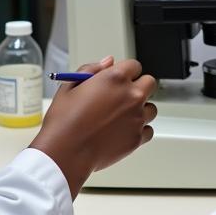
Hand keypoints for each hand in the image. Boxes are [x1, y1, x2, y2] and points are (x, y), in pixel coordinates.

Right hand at [31, 56, 156, 196]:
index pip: (134, 65)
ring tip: (122, 117)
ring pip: (151, 108)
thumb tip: (108, 62)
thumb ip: (91, 69)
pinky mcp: (137, 138)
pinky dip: (140, 130)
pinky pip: (148, 130)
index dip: (127, 71)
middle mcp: (131, 96)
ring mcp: (137, 117)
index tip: (121, 78)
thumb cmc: (64, 121)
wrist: (66, 152)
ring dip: (141, 109)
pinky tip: (124, 131)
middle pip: (149, 83)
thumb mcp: (71, 86)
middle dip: (139, 86)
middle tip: (123, 96)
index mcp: (115, 78)